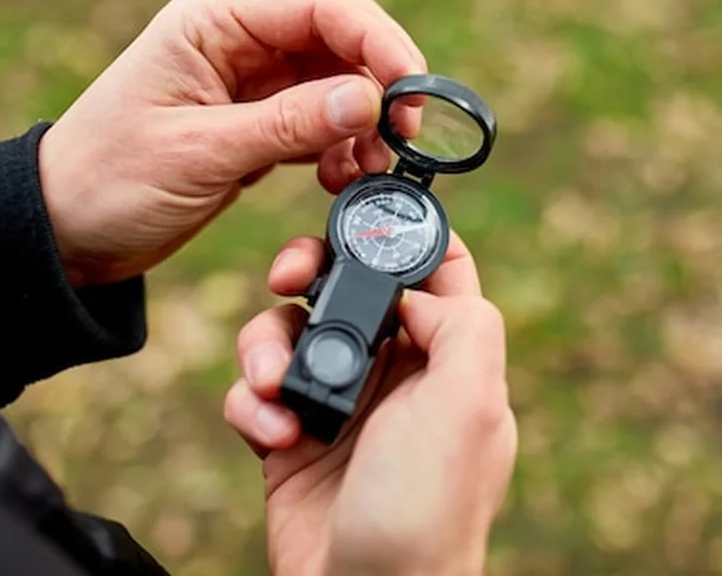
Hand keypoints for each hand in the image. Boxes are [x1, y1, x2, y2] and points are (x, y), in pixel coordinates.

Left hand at [37, 0, 426, 286]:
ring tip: (370, 168)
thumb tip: (370, 99)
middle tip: (405, 133)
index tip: (411, 88)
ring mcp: (250, 86)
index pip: (317, 9)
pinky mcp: (256, 126)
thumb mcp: (200, 152)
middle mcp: (236, 45)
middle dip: (380, 83)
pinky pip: (320, 124)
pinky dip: (343, 148)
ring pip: (337, 85)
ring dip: (365, 122)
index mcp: (212, 26)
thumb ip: (288, 124)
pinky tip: (344, 178)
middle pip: (337, 42)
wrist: (63, 234)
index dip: (375, 41)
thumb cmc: (110, 181)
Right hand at [224, 233, 517, 575]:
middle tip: (286, 276)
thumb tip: (418, 288)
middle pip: (349, 283)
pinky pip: (257, 390)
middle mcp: (398, 372)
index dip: (399, 231)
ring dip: (266, 348)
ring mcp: (343, 403)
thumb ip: (463, 323)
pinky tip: (272, 438)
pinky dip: (252, 404)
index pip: (435, 268)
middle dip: (310, 271)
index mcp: (451, 357)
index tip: (355, 210)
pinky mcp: (291, 438)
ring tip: (272, 391)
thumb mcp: (469, 405)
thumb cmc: (425, 511)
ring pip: (291, 330)